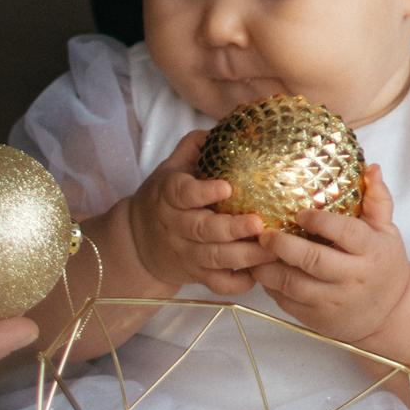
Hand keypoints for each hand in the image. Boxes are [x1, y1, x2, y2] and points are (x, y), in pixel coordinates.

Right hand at [125, 128, 273, 296]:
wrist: (138, 240)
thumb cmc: (166, 197)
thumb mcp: (171, 168)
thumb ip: (194, 147)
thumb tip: (225, 125)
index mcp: (169, 195)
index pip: (181, 194)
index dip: (202, 192)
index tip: (227, 187)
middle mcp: (175, 225)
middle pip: (202, 230)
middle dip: (232, 229)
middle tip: (260, 223)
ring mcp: (186, 253)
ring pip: (214, 258)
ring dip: (243, 256)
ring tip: (271, 248)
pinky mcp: (195, 275)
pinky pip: (217, 284)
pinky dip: (237, 283)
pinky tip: (257, 275)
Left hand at [256, 162, 409, 343]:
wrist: (390, 315)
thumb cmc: (383, 264)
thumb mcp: (387, 233)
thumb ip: (378, 201)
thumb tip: (372, 168)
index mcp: (372, 252)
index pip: (346, 234)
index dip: (321, 222)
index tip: (299, 213)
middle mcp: (354, 278)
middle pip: (314, 261)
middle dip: (283, 246)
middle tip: (264, 233)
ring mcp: (335, 302)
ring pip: (294, 285)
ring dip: (268, 268)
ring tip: (254, 250)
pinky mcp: (318, 319)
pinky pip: (287, 302)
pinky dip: (270, 286)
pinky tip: (260, 270)